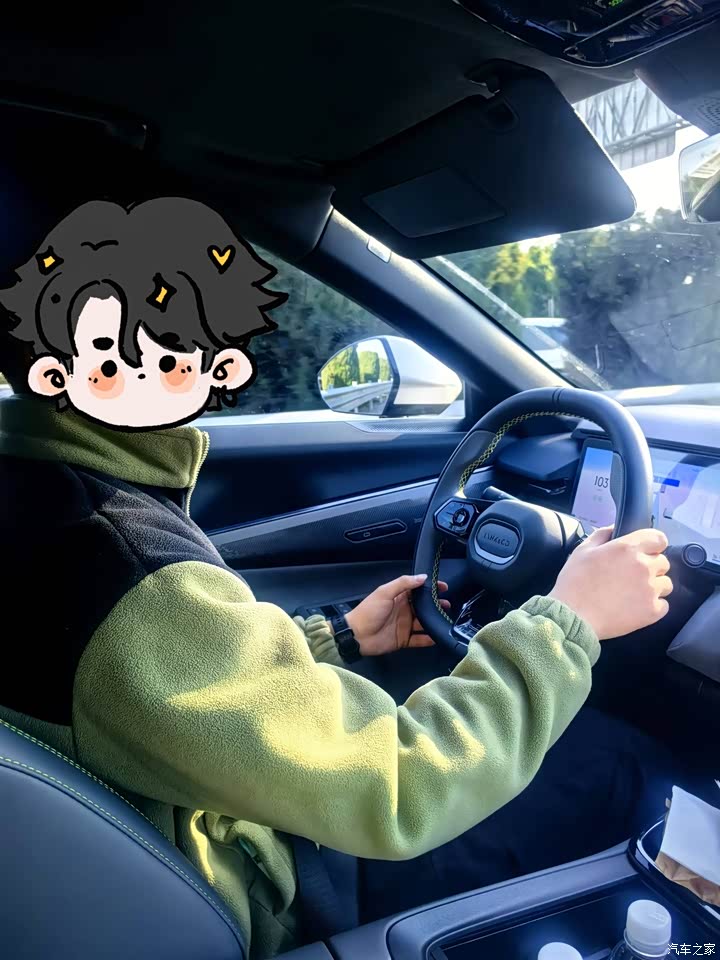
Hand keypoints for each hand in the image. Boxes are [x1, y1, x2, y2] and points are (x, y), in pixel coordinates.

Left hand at [344, 574, 450, 656]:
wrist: (356, 635)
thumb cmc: (369, 611)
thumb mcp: (384, 592)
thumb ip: (403, 583)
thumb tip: (423, 576)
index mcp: (399, 597)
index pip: (418, 590)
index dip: (431, 588)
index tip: (444, 587)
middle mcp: (404, 610)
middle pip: (424, 607)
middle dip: (436, 606)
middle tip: (448, 605)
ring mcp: (405, 625)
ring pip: (424, 623)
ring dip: (435, 621)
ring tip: (446, 620)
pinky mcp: (404, 640)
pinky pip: (419, 639)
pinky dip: (429, 639)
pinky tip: (438, 637)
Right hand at [548, 526, 671, 640]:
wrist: (573, 616)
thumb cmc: (575, 583)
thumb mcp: (583, 550)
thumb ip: (602, 534)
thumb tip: (614, 529)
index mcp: (628, 548)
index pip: (659, 539)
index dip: (652, 544)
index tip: (645, 551)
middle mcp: (644, 566)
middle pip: (663, 562)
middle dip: (651, 567)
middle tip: (631, 576)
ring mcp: (650, 590)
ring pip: (666, 583)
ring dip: (654, 586)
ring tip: (634, 593)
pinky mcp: (652, 611)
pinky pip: (664, 605)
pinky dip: (653, 606)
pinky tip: (635, 607)